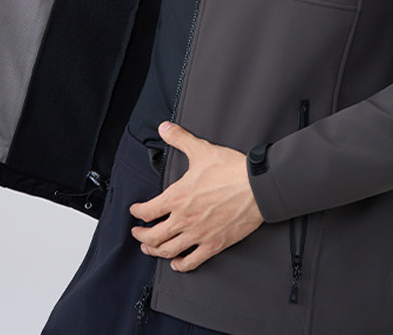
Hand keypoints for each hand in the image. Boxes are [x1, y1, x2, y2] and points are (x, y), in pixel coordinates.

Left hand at [129, 121, 263, 272]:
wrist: (257, 188)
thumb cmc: (230, 170)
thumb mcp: (200, 149)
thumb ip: (179, 138)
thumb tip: (164, 128)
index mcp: (177, 197)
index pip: (148, 211)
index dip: (137, 212)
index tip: (135, 211)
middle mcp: (184, 219)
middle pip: (153, 235)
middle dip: (141, 235)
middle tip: (137, 233)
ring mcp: (199, 234)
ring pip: (169, 250)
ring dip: (155, 251)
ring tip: (149, 248)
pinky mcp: (214, 244)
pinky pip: (193, 261)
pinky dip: (181, 265)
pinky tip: (177, 263)